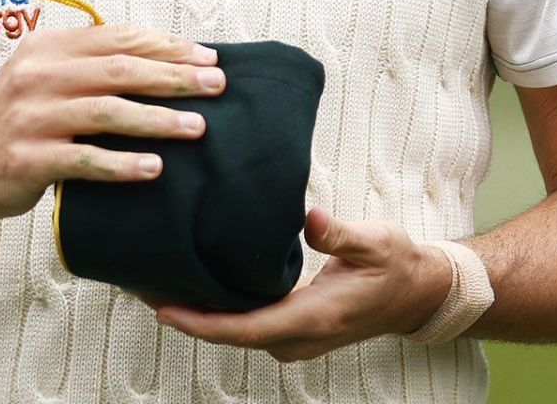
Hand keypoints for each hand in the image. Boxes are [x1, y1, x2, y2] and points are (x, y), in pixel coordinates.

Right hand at [0, 23, 223, 218]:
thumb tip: (163, 56)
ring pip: (106, 111)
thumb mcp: (44, 77)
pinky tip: (154, 168)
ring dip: (157, 119)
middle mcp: (37, 76)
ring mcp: (30, 117)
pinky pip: (84, 159)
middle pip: (119, 70)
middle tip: (216, 85)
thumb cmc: (18, 121)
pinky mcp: (27, 158)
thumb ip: (89, 63)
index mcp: (46, 48)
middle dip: (174, 76)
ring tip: (197, 127)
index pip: (117, 38)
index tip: (207, 57)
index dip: (166, 45)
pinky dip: (122, 164)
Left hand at [149, 208, 452, 361]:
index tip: (163, 308)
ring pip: (233, 331)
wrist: (417, 294)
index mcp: (315, 318)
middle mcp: (298, 337)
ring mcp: (293, 337)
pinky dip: (214, 310)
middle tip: (139, 284)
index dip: (202, 323)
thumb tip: (308, 218)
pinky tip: (191, 286)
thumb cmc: (398, 265)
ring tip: (153, 281)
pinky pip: (244, 324)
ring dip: (196, 312)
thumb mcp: (378, 242)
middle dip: (184, 314)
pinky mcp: (290, 328)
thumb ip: (342, 233)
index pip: (246, 329)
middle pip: (229, 334)